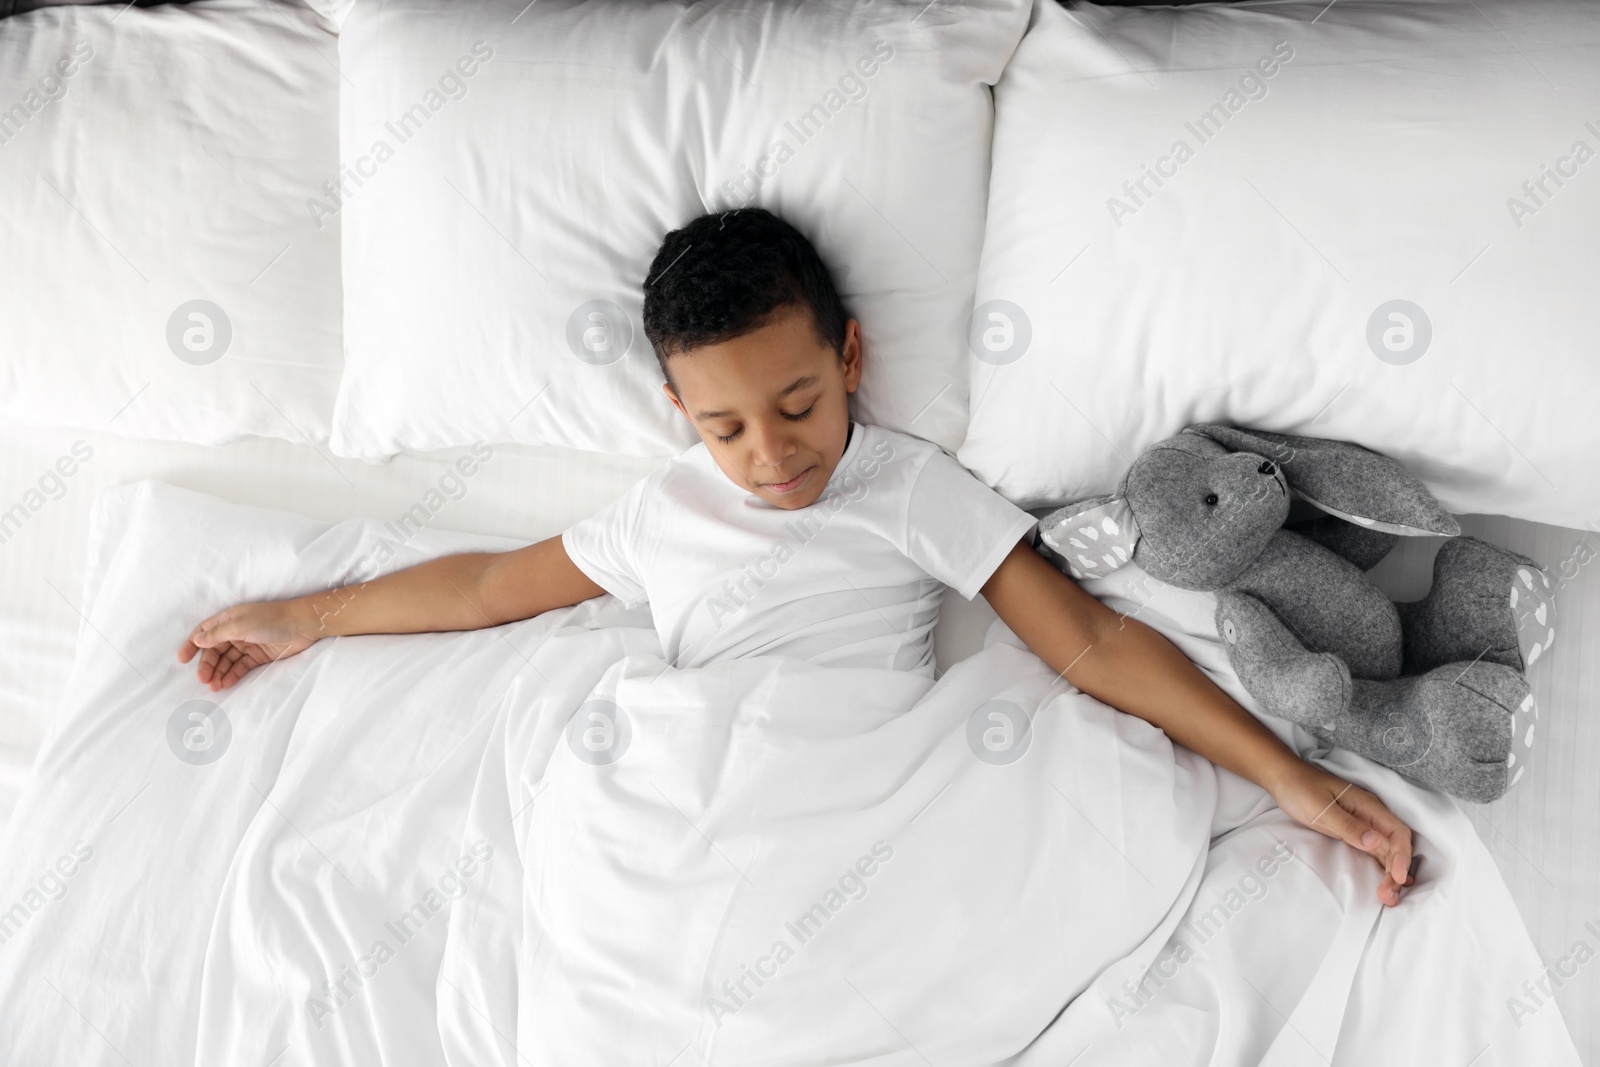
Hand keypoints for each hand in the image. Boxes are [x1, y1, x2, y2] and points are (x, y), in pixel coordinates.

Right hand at [177, 599, 320, 691]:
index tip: (182, 660)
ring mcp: (247, 643)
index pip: (204, 632)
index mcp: (228, 619)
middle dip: (207, 665)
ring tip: (214, 687)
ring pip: (227, 660)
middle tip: (203, 680)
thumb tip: (197, 640)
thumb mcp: (240, 625)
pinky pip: (240, 666)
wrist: (303, 625)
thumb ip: (218, 634)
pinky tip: (226, 683)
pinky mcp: (259, 655)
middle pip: (215, 650)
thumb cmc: (271, 619)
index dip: (192, 644)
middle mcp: (235, 631)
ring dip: (218, 673)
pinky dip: (232, 675)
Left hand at [1269, 761, 1415, 906]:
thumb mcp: (1320, 808)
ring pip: (1387, 852)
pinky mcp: (1353, 832)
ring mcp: (1363, 825)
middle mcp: (1371, 816)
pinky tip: (1386, 883)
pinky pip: (1375, 852)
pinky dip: (1382, 868)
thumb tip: (1376, 842)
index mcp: (1368, 806)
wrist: (1284, 779)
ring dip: (1390, 874)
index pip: (1397, 832)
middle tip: (1389, 897)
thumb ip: (1347, 826)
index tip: (1398, 878)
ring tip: (1388, 898)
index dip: (1402, 856)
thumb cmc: (1300, 789)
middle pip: (1395, 845)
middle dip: (1397, 871)